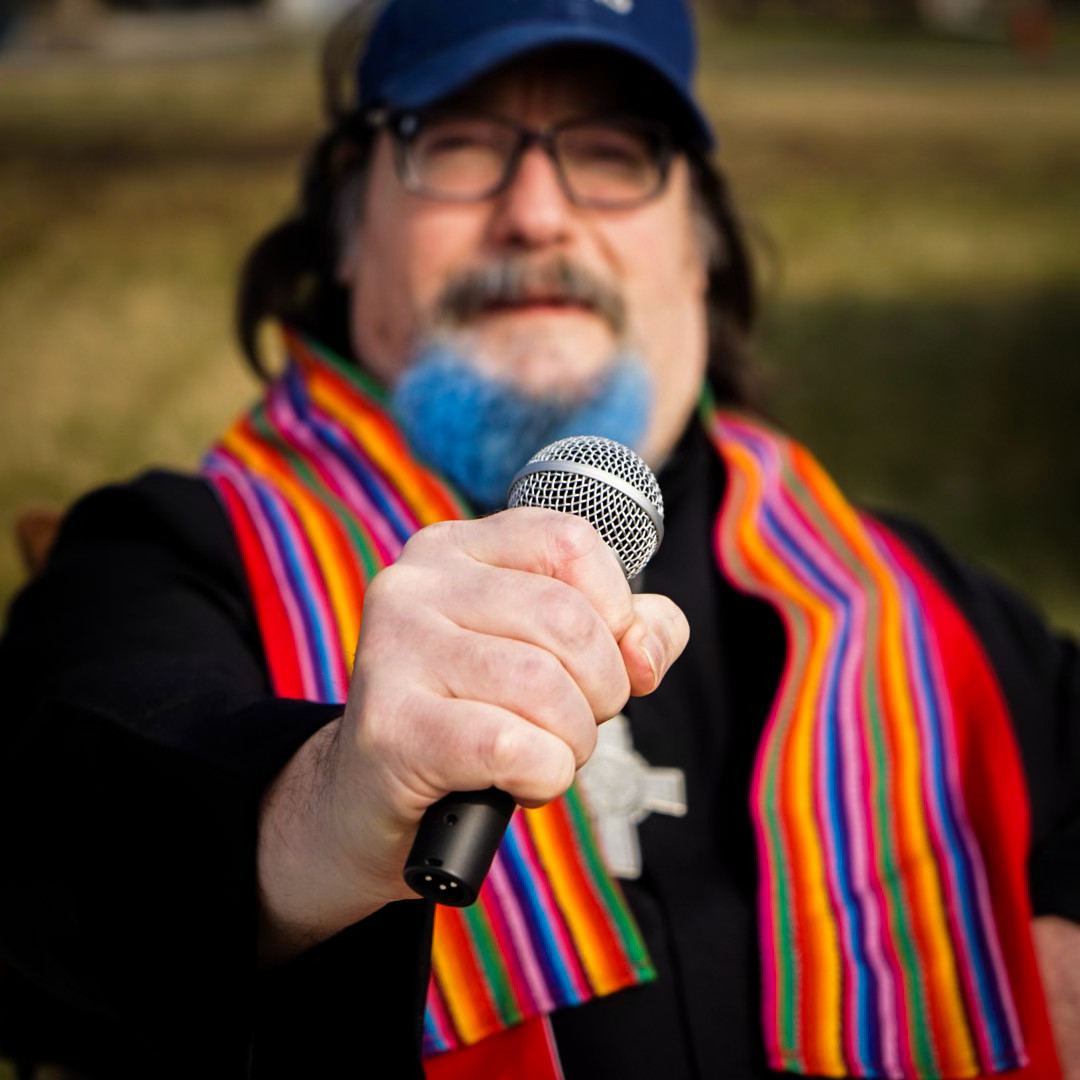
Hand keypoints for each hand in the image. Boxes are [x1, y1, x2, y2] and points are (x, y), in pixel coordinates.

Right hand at [256, 508, 688, 962]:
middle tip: (573, 724)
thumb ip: (628, 632)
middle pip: (568, 619)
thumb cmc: (475, 717)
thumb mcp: (554, 657)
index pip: (571, 540)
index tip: (603, 659)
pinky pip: (510, 745)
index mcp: (456, 547)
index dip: (616, 609)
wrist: (370, 800)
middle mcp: (415, 582)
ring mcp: (394, 648)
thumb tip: (646, 650)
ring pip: (544, 686)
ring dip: (572, 741)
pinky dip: (542, 775)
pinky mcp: (389, 725)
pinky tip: (518, 782)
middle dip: (602, 690)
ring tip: (543, 754)